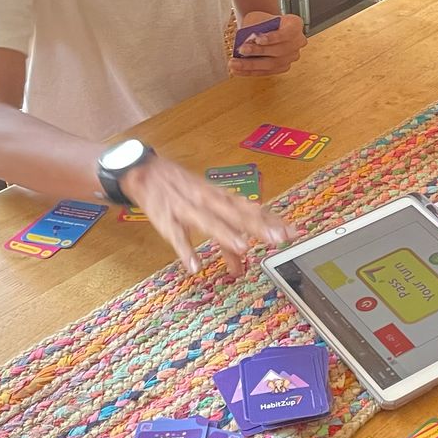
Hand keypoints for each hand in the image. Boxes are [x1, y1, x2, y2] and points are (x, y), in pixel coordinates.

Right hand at [120, 155, 294, 275]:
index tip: (292, 231)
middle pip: (235, 213)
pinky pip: (176, 236)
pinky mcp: (166, 219)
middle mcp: (208, 200)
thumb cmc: (183, 189)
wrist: (145, 172)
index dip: (271, 220)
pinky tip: (194, 266)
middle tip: (277, 238)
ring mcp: (186, 209)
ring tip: (243, 247)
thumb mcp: (208, 204)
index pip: (250, 208)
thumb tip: (247, 258)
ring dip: (225, 234)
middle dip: (257, 226)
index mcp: (220, 196)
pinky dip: (184, 250)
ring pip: (208, 221)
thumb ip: (229, 231)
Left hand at [229, 12, 305, 77]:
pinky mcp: (282, 67)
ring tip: (235, 63)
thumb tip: (246, 42)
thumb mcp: (258, 18)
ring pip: (272, 64)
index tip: (258, 39)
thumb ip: (254, 28)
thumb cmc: (262, 21)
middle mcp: (297, 42)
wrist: (265, 27)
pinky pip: (266, 72)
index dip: (273, 37)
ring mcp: (291, 56)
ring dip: (251, 64)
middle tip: (241, 50)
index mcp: (295, 24)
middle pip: (279, 50)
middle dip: (258, 52)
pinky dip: (250, 71)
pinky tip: (238, 70)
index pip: (287, 32)